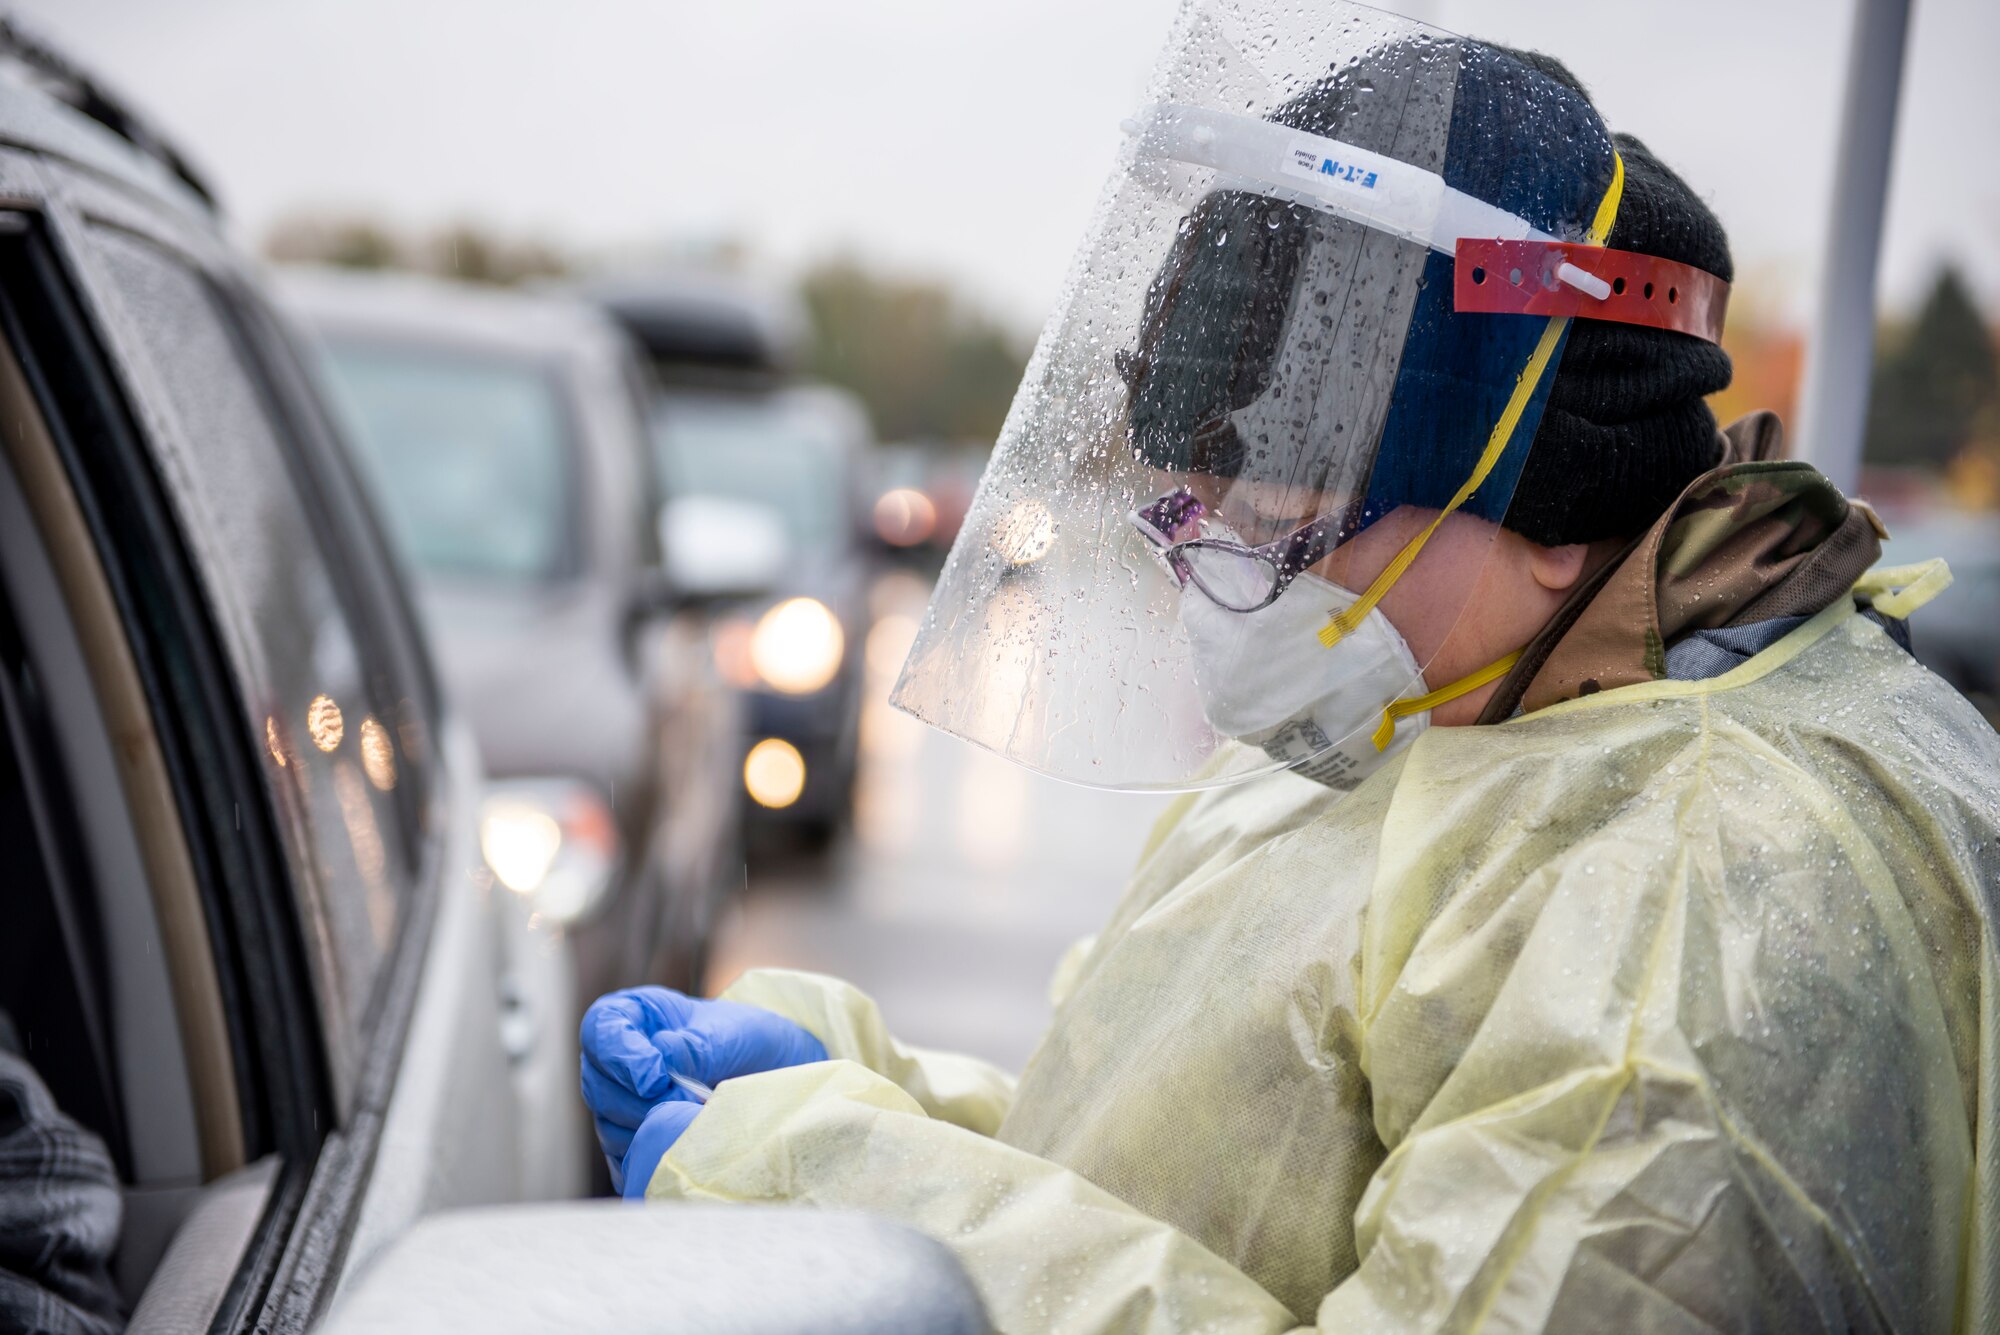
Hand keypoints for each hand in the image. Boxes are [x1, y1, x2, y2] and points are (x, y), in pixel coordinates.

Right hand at [578, 986, 825, 1188]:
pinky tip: (684, 1148)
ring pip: (607, 1126)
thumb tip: (659, 1060)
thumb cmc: (750, 1041)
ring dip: (648, 1131)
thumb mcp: (733, 1033)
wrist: (772, 1077)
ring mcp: (622, 1102)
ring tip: (694, 1123)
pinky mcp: (633, 1141)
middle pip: (597, 1084)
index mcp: (636, 1015)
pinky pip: (624, 1158)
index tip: (655, 1078)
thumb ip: (695, 1046)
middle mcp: (619, 1060)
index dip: (620, 1056)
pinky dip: (651, 1157)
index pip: (601, 1029)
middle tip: (684, 1105)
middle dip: (637, 1101)